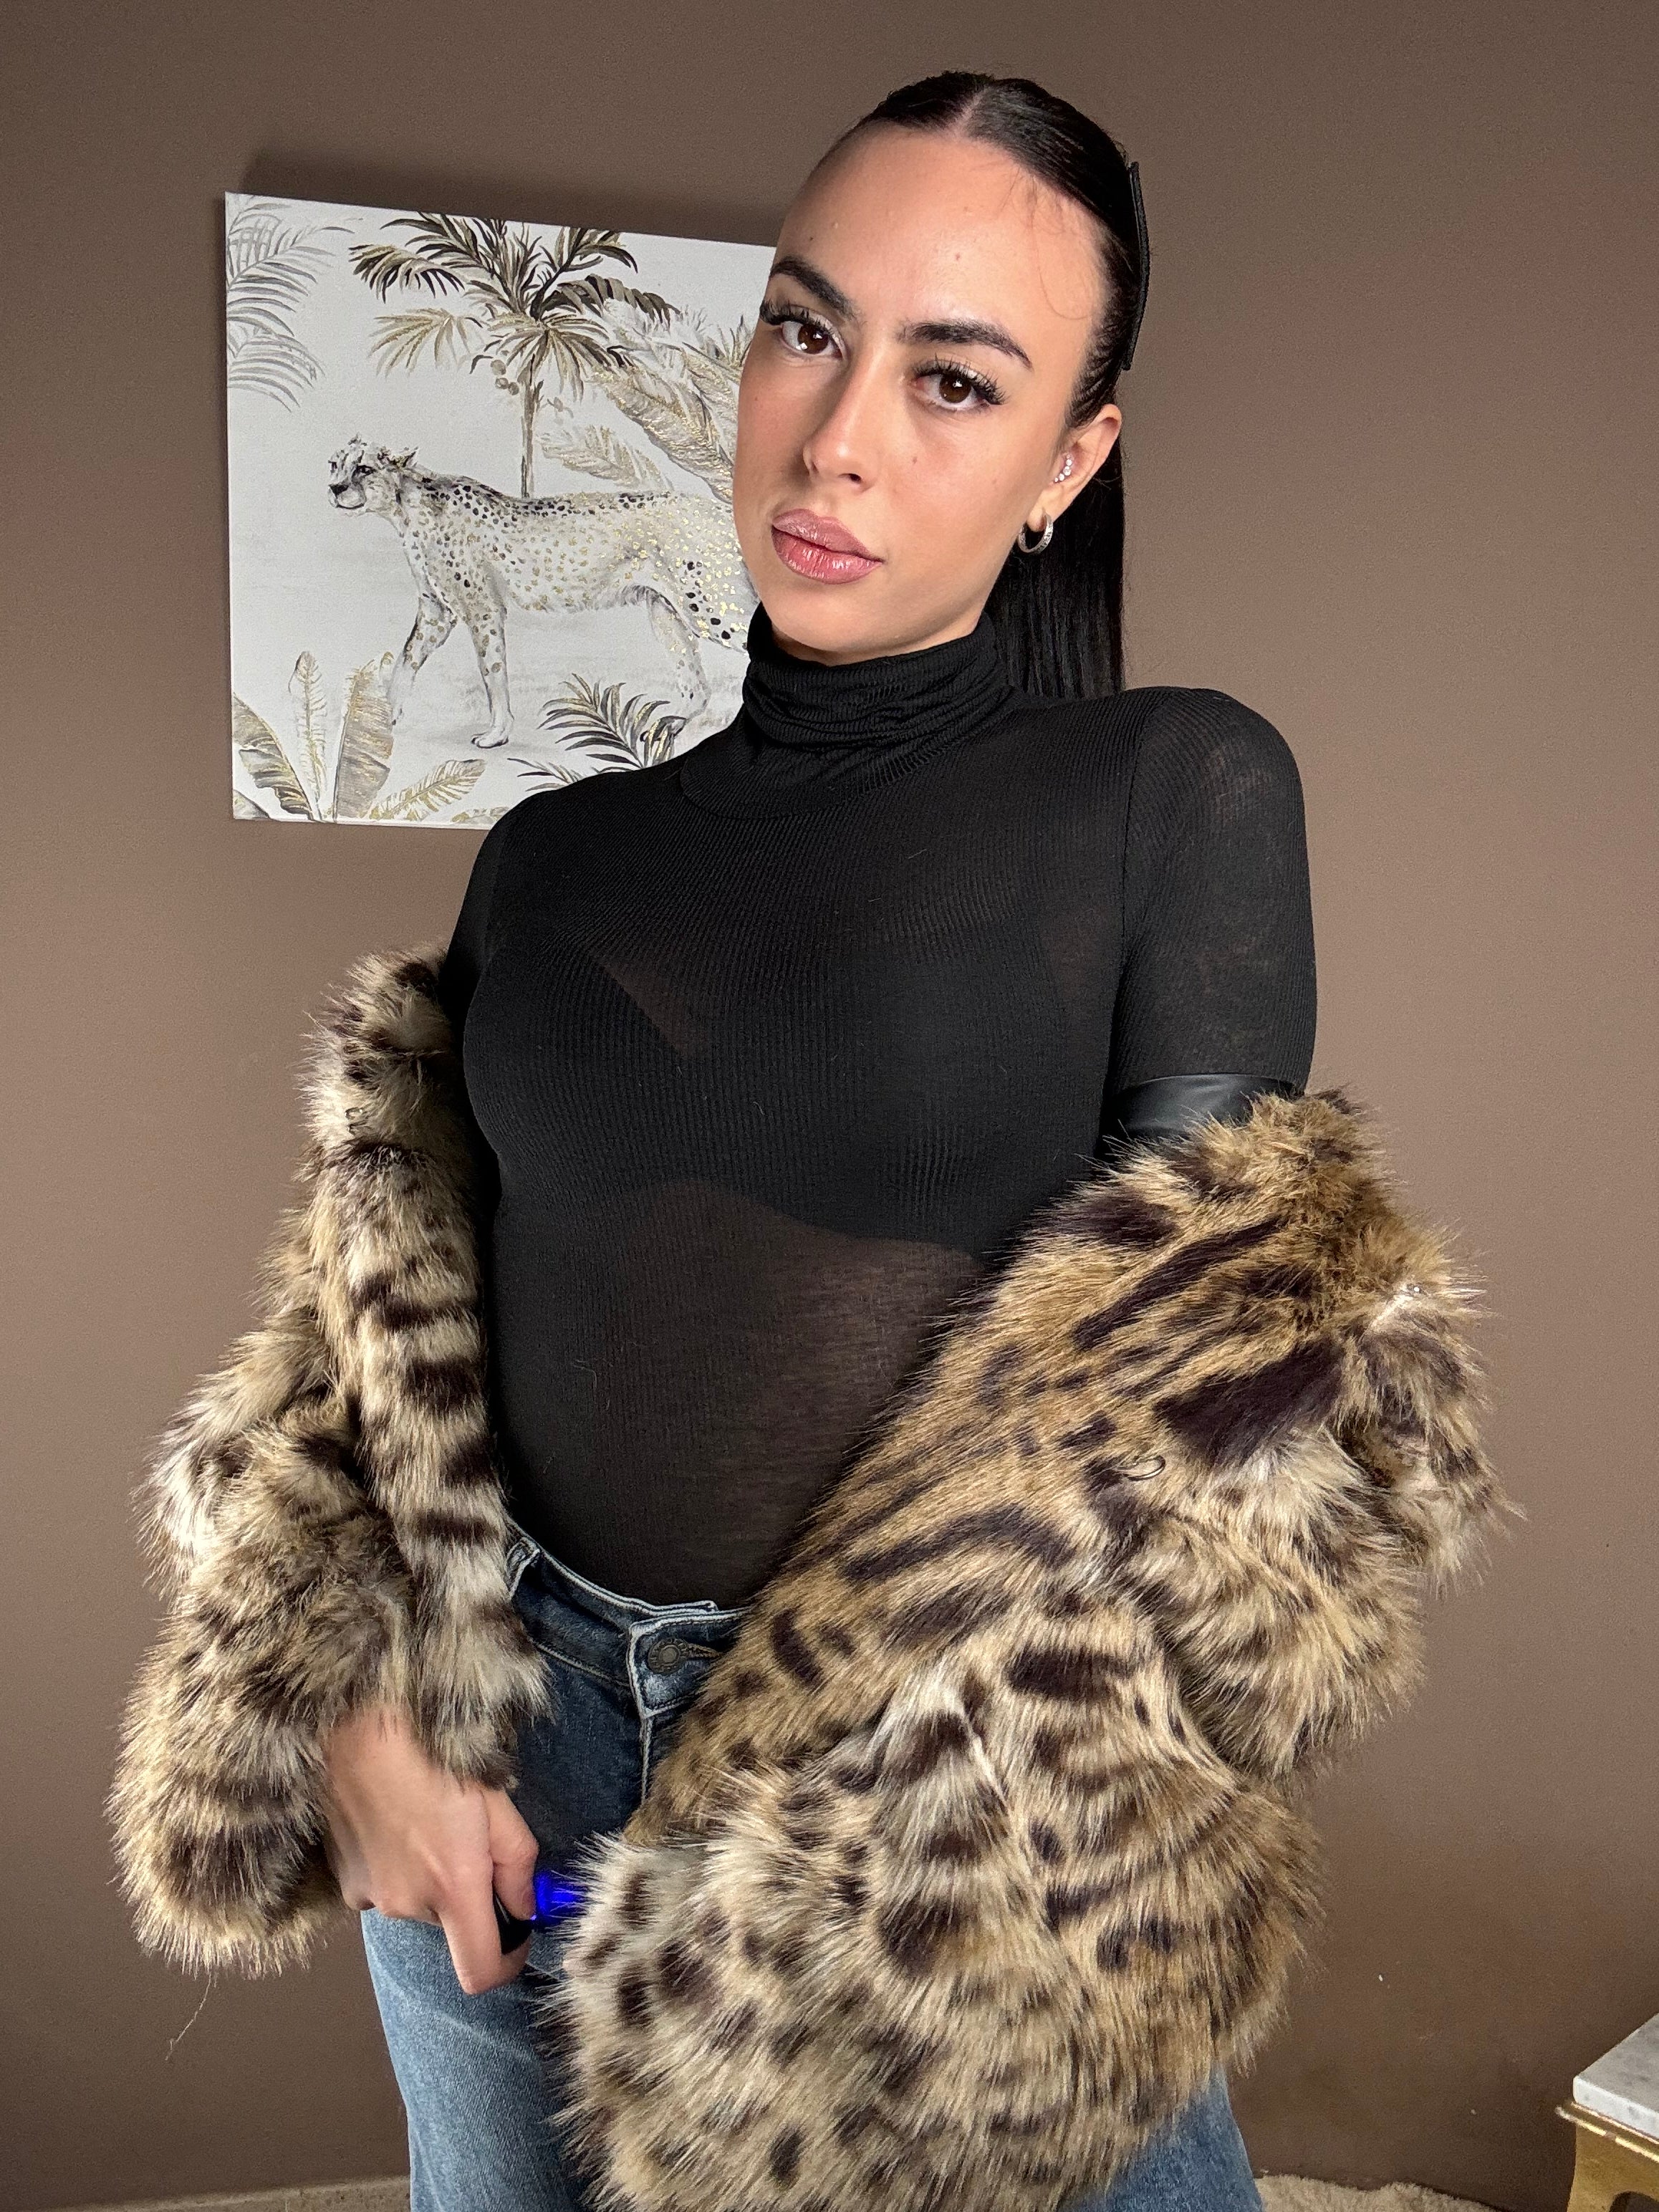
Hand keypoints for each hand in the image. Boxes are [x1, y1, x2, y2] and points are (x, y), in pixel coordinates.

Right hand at [321, 1702, 537, 1993]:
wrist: (358, 1727)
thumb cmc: (433, 1755)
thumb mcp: (495, 1801)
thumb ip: (517, 1864)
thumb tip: (525, 1907)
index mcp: (453, 1888)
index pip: (480, 1972)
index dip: (506, 1962)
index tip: (516, 1934)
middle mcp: (408, 1905)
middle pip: (452, 1926)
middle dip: (468, 1895)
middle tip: (468, 1837)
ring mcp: (370, 1897)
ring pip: (418, 1904)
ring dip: (430, 1879)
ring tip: (426, 1821)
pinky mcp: (344, 1883)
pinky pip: (385, 1889)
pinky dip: (398, 1870)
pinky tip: (396, 1823)